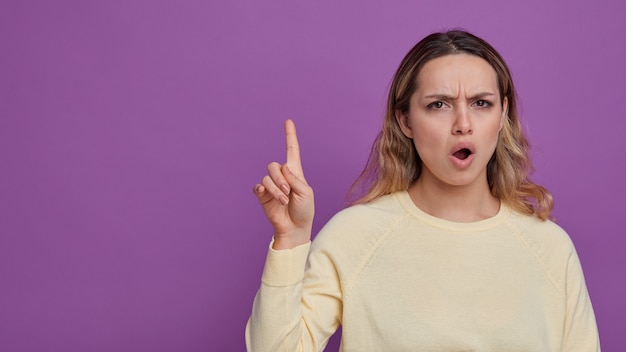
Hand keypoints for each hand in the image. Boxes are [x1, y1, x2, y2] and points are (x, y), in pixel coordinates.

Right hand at [253, 119, 313, 249]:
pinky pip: (258, 186)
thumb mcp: (306, 193)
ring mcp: (271, 186)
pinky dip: (263, 190)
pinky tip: (264, 193)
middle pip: (274, 165)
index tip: (288, 121)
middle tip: (288, 193)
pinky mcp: (262, 195)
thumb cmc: (304, 211)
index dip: (290, 135)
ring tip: (283, 200)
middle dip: (280, 179)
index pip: (292, 150)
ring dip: (276, 189)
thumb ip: (295, 179)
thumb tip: (282, 168)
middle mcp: (282, 176)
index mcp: (295, 172)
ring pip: (267, 177)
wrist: (295, 228)